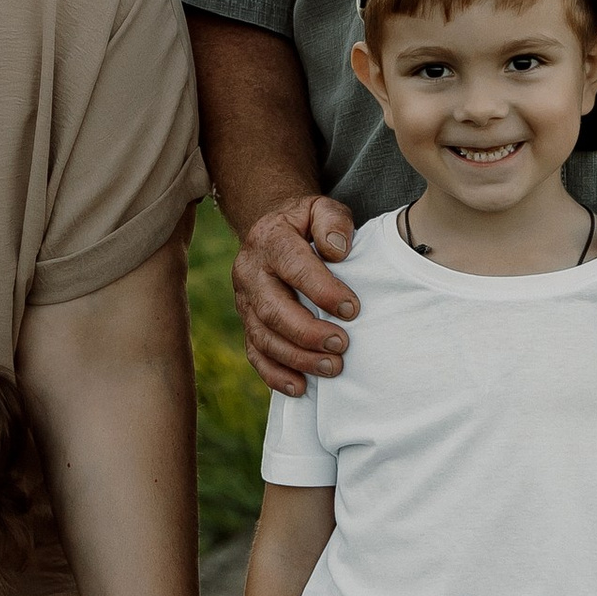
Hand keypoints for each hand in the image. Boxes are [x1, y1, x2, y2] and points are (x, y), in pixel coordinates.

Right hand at [234, 193, 359, 394]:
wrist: (272, 231)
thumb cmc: (305, 224)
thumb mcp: (320, 208)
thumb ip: (332, 221)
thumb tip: (338, 250)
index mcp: (270, 240)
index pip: (293, 267)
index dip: (322, 290)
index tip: (352, 309)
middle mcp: (250, 272)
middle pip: (272, 309)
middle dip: (307, 332)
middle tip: (342, 345)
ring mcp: (244, 300)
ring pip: (262, 337)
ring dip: (296, 358)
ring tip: (332, 368)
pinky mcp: (246, 323)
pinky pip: (254, 353)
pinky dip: (275, 375)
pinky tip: (301, 387)